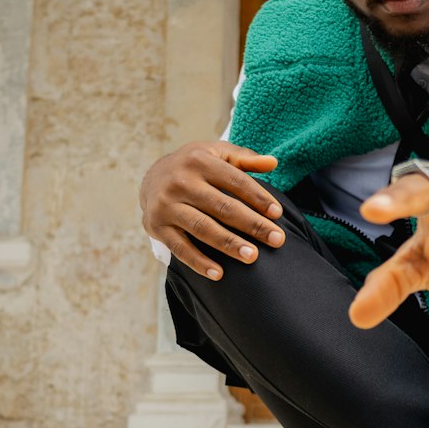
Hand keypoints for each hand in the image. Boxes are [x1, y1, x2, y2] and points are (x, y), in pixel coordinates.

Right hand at [141, 141, 285, 279]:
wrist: (151, 178)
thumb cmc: (194, 167)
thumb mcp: (216, 153)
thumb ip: (245, 158)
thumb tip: (274, 163)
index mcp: (199, 161)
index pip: (235, 180)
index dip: (258, 197)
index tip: (278, 214)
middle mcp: (181, 182)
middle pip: (222, 206)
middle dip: (252, 224)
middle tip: (277, 239)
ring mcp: (167, 205)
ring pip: (203, 228)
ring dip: (229, 244)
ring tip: (253, 256)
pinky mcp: (157, 226)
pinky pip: (180, 248)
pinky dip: (198, 262)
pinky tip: (218, 274)